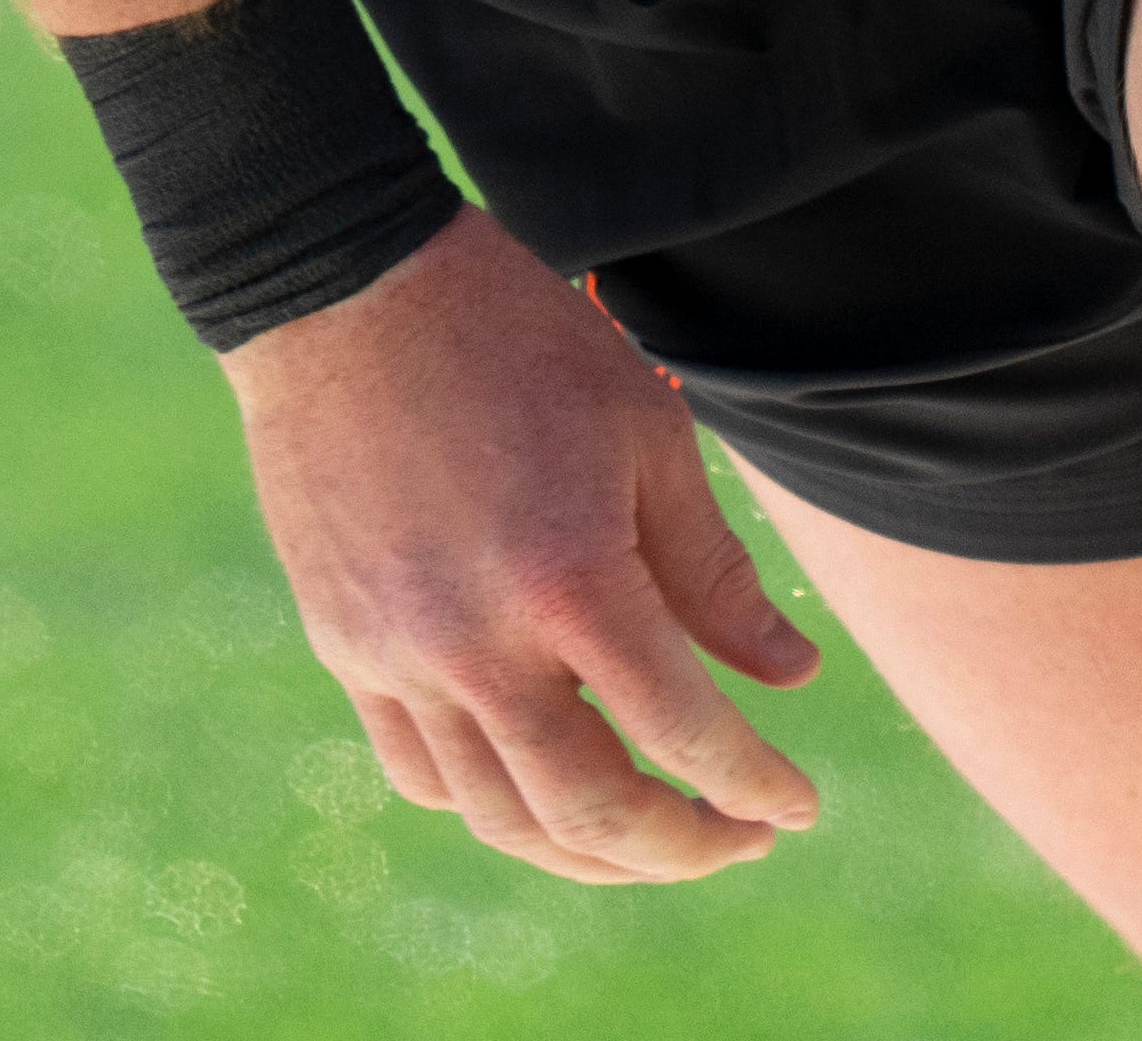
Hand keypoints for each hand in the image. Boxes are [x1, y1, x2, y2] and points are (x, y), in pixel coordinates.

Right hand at [223, 213, 827, 886]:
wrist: (344, 288)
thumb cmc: (514, 338)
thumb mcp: (646, 430)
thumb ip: (713, 571)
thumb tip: (789, 679)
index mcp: (570, 580)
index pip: (684, 733)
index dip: (754, 786)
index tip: (796, 807)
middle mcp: (477, 643)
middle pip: (591, 812)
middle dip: (683, 848)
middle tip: (741, 838)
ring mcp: (398, 657)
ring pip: (500, 817)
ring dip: (590, 853)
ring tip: (653, 836)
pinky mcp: (346, 648)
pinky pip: (421, 770)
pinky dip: (493, 804)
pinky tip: (543, 785)